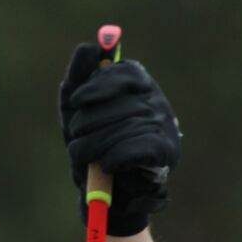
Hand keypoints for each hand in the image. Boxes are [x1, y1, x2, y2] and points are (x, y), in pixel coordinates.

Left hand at [59, 43, 180, 235]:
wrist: (104, 194)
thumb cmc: (90, 147)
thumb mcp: (76, 113)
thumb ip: (79, 79)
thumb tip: (88, 47)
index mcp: (138, 89)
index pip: (126, 73)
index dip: (99, 85)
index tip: (77, 101)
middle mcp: (156, 105)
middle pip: (120, 104)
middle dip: (87, 124)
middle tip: (76, 138)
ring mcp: (165, 129)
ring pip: (124, 128)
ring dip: (92, 145)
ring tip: (83, 155)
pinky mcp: (166, 155)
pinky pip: (135, 149)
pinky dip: (112, 159)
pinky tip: (105, 166)